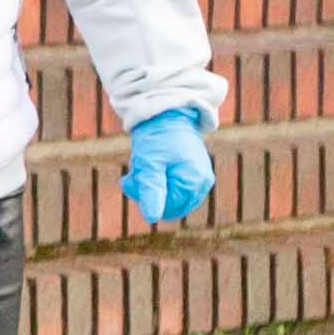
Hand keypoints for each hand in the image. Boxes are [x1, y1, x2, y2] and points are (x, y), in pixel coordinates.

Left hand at [125, 106, 215, 226]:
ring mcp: (200, 181)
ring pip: (169, 200)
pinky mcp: (194, 177)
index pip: (166, 208)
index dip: (145, 197)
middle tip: (134, 174)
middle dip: (148, 193)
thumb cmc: (157, 138)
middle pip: (169, 207)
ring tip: (144, 167)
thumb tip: (152, 218)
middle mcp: (203, 184)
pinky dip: (158, 182)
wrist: (167, 115)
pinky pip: (172, 190)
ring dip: (151, 187)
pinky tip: (153, 167)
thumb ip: (151, 190)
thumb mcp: (148, 163)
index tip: (130, 179)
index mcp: (194, 182)